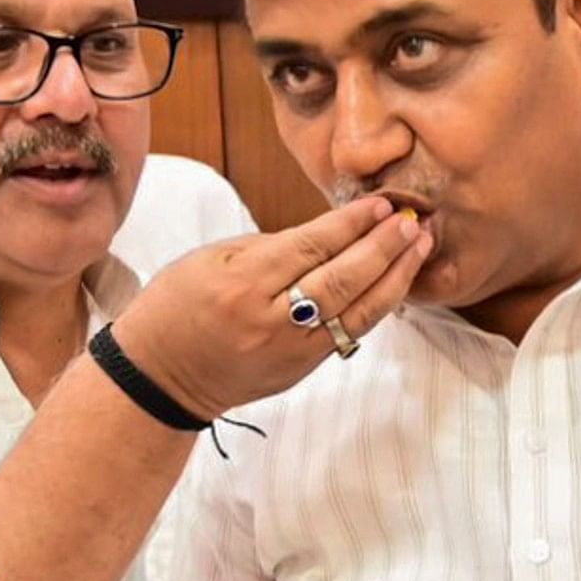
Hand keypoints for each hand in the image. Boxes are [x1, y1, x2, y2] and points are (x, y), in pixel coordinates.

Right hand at [104, 196, 433, 422]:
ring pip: (357, 312)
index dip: (351, 224)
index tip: (379, 204)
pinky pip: (349, 334)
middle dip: (384, 247)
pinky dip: (378, 305)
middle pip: (342, 279)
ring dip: (395, 276)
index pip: (311, 247)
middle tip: (412, 220)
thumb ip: (271, 246)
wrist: (161, 377)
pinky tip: (396, 281)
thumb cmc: (178, 306)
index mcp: (242, 284)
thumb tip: (330, 233)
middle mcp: (271, 320)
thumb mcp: (210, 260)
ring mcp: (291, 350)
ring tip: (419, 247)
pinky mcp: (302, 370)